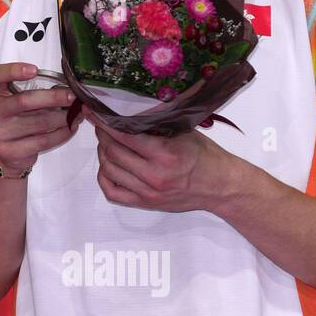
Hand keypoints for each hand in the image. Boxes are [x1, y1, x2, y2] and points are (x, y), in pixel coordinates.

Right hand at [0, 62, 80, 173]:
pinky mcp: (10, 150)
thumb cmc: (18, 121)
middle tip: (73, 97)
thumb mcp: (19, 103)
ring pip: (38, 122)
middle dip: (53, 97)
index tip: (34, 70)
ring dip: (63, 117)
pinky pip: (42, 140)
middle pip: (24, 100)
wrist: (8, 154)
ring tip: (76, 114)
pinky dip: (61, 133)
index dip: (14, 71)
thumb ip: (34, 93)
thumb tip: (67, 89)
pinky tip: (70, 128)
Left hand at [91, 120, 239, 212]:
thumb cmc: (205, 156)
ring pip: (109, 171)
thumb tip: (126, 112)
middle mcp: (154, 175)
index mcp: (164, 154)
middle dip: (102, 136)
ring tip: (106, 143)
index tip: (94, 113)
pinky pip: (112, 192)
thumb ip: (155, 125)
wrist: (220, 186)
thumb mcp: (183, 133)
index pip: (123, 136)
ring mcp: (148, 192)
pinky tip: (108, 166)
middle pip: (112, 153)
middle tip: (102, 126)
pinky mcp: (145, 203)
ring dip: (102, 154)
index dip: (104, 123)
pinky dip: (104, 178)